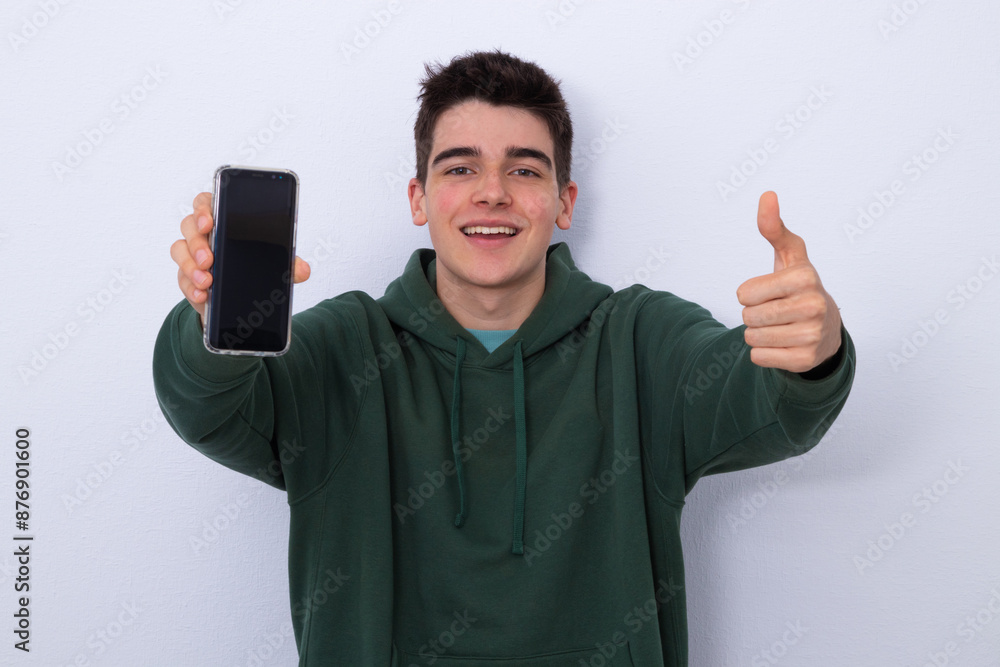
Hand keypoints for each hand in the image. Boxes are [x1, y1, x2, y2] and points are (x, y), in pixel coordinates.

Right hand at [170, 192, 311, 327]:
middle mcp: (204, 235)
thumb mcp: (275, 264)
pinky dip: (191, 287)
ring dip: (191, 266)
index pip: (205, 203)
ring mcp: (192, 256)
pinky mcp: (187, 278)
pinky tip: (203, 294)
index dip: (203, 209)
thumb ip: (289, 264)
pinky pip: (181, 278)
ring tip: (208, 281)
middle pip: (188, 226)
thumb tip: (303, 270)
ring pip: (180, 251)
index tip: (209, 222)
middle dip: (197, 242)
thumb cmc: (254, 268)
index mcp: (223, 221)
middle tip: (210, 259)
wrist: (241, 299)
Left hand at [736, 191, 841, 372]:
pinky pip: (758, 358)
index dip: (750, 294)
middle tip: (775, 311)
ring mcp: (811, 335)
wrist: (827, 328)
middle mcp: (813, 306)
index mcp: (805, 277)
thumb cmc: (800, 287)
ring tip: (779, 326)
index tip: (770, 292)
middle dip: (753, 315)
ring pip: (751, 338)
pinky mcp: (805, 359)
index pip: (744, 293)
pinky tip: (782, 343)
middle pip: (747, 317)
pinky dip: (763, 353)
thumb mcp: (789, 255)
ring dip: (757, 334)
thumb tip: (767, 195)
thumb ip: (774, 228)